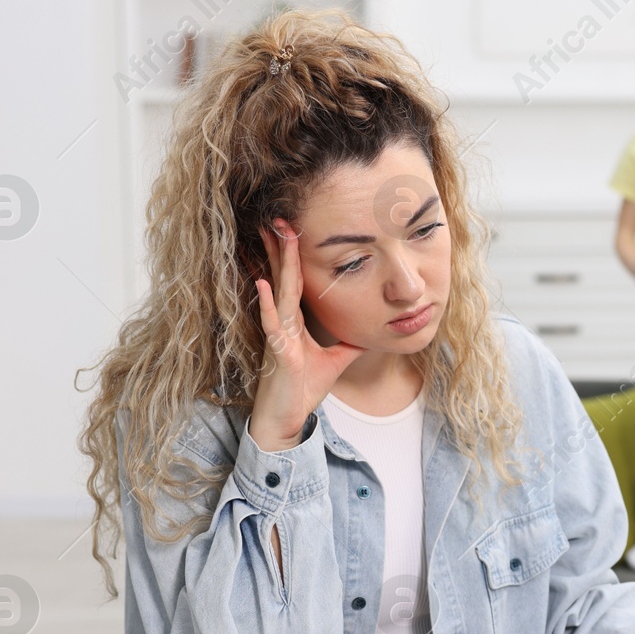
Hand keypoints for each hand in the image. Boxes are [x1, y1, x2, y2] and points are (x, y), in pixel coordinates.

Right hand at [248, 226, 367, 450]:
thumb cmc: (303, 389)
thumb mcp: (336, 360)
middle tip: (278, 216)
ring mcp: (279, 334)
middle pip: (283, 276)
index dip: (292, 255)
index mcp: (295, 321)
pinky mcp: (277, 351)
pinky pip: (272, 323)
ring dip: (276, 262)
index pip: (294, 280)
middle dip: (281, 247)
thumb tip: (370, 332)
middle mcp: (284, 321)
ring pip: (279, 291)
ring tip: (274, 235)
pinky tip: (263, 284)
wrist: (287, 417)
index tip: (292, 228)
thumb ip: (350, 343)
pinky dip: (268, 304)